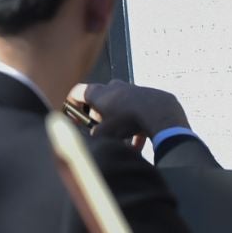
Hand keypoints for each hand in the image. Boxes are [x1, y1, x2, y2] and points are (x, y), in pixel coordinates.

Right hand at [68, 80, 189, 149]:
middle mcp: (113, 87)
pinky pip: (136, 111)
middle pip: (100, 98)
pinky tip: (137, 145)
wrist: (159, 111)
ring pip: (119, 105)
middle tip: (99, 127)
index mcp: (99, 93)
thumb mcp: (106, 132)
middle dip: (98, 113)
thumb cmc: (127, 119)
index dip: (72, 103)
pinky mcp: (146, 96)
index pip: (78, 92)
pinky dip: (135, 127)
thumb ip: (96, 134)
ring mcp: (131, 89)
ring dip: (117, 120)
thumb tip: (95, 136)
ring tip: (121, 139)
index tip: (71, 113)